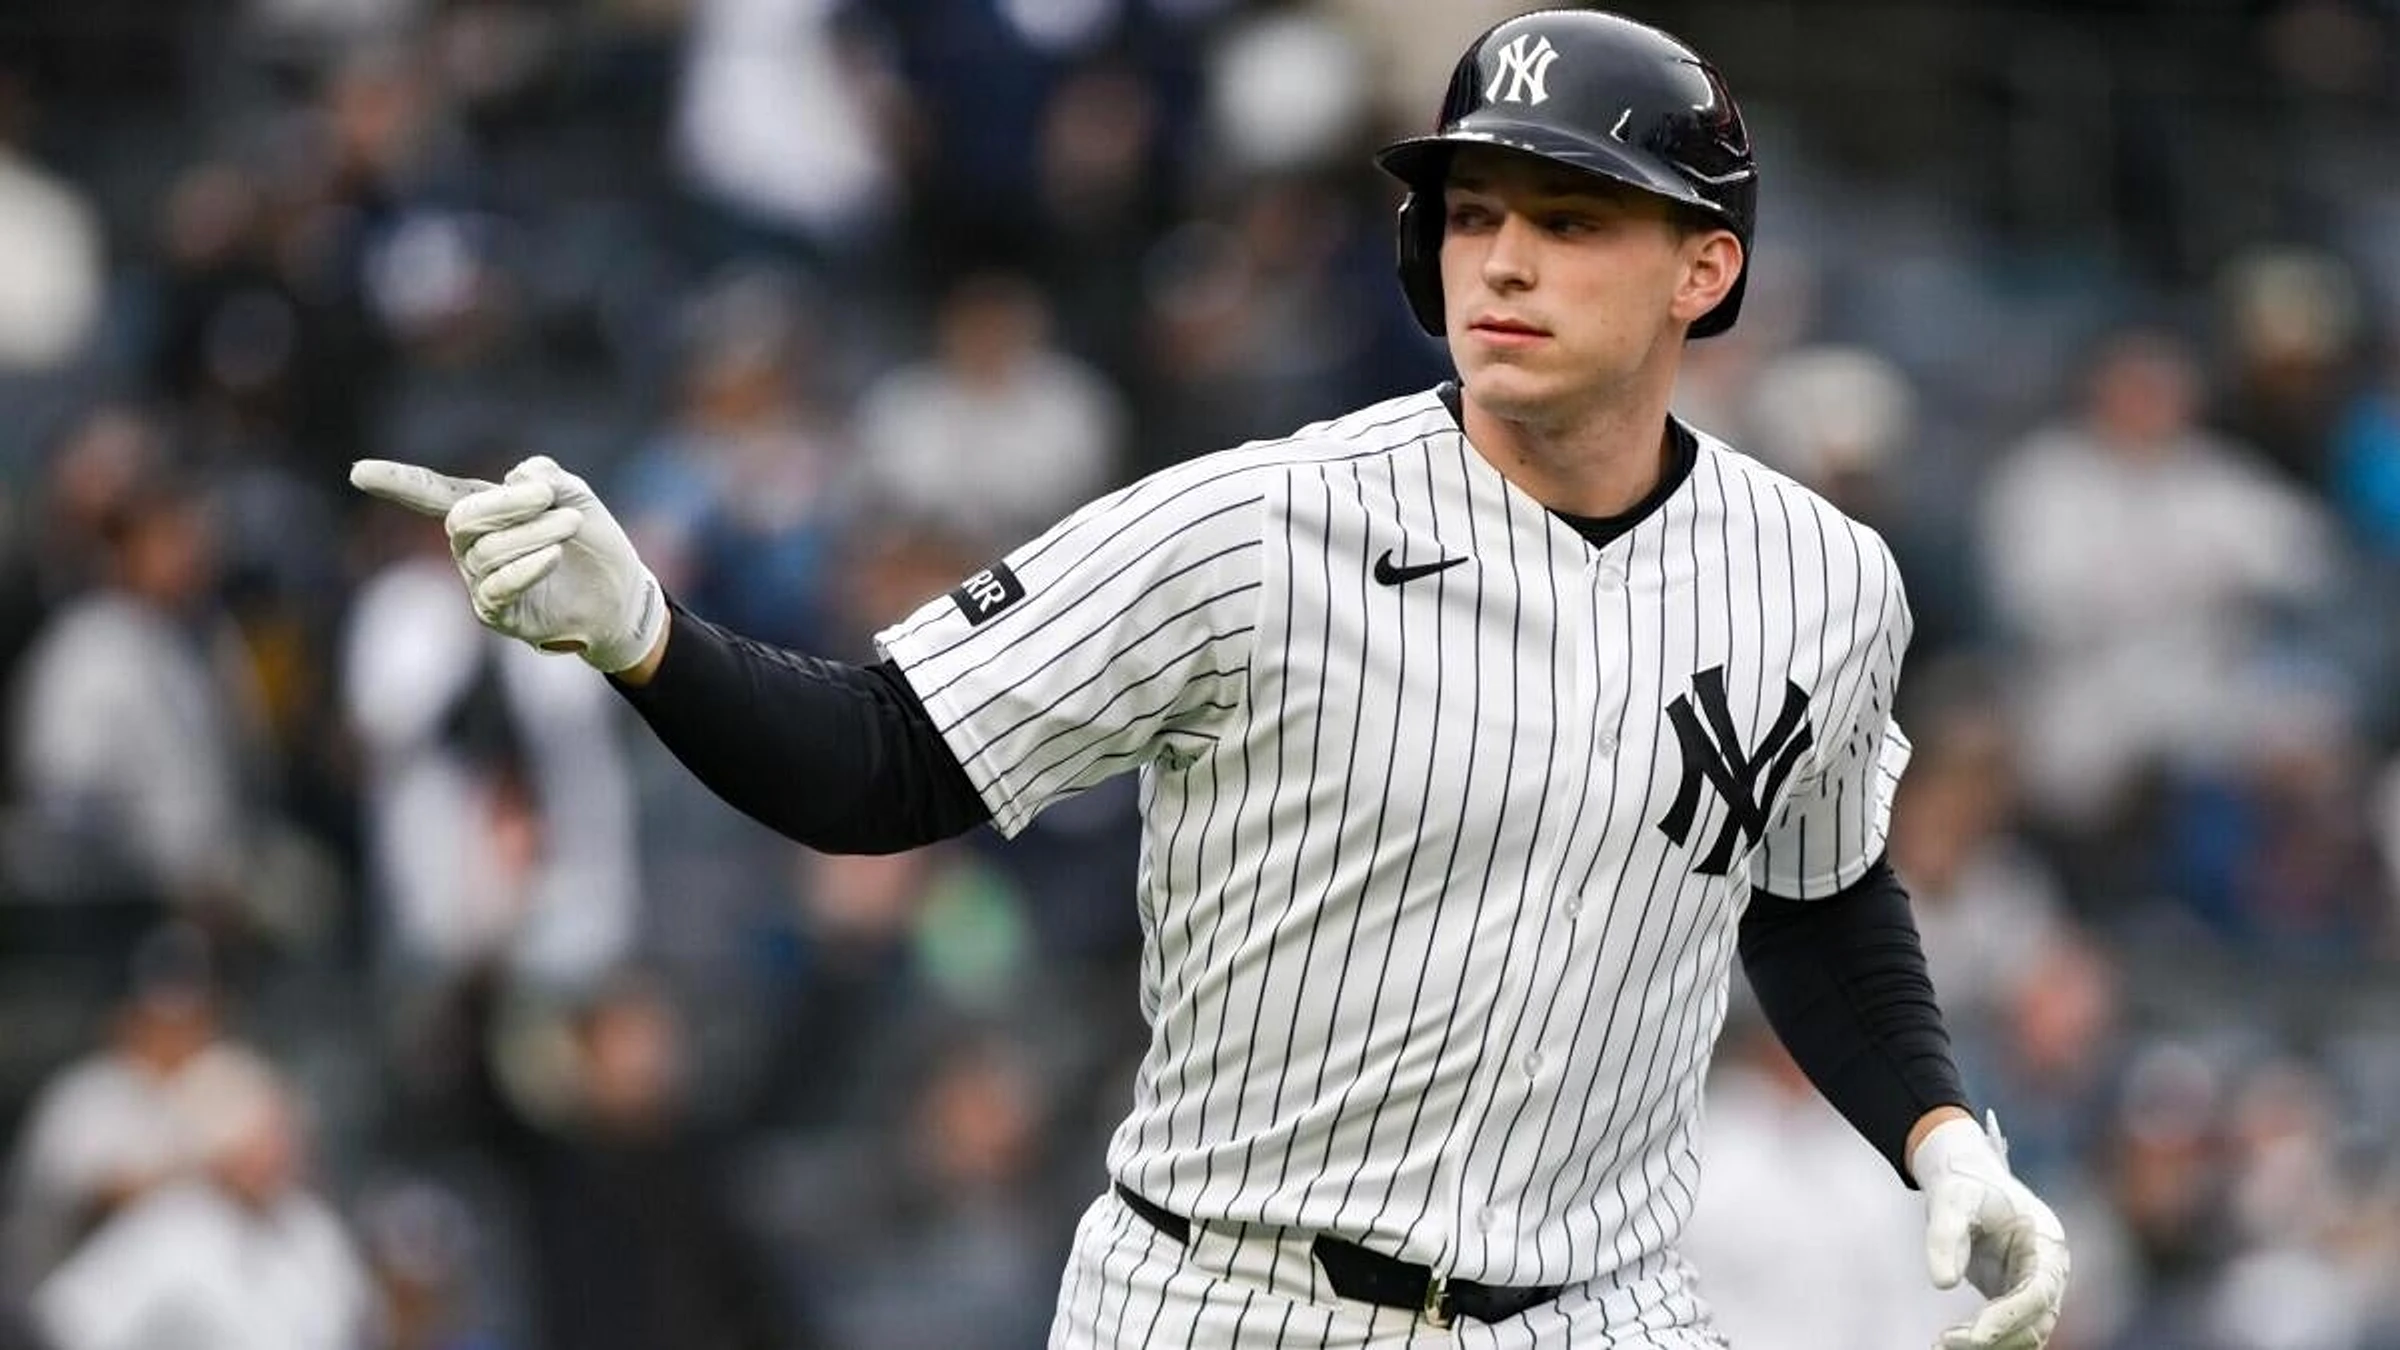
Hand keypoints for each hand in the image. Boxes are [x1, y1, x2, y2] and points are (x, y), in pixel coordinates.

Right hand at [349, 456, 665, 672]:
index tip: (357, 473)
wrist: (620, 592)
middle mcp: (470, 546)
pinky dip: (527, 566)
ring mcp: (479, 582)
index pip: (432, 493)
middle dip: (506, 504)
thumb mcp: (574, 495)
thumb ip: (545, 478)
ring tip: (572, 524)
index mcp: (482, 511)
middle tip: (549, 497)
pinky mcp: (496, 613)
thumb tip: (516, 476)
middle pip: (462, 519)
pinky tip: (554, 556)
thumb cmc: (590, 539)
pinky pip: (498, 587)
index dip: (398, 482)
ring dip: (533, 532)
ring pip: (488, 551)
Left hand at [1914, 1112, 2069, 1348]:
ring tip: (1942, 1346)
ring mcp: (2035, 1286)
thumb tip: (1942, 1283)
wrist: (1966, 1177)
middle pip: (2035, 1320)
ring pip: (2025, 1333)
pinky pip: (2009, 1329)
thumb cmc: (1964, 1182)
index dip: (2009, 1317)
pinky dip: (1985, 1341)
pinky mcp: (2015, 1297)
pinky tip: (1949, 1344)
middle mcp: (2049, 1270)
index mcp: (2047, 1243)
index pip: (2038, 1292)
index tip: (1976, 1334)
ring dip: (1990, 1345)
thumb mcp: (1950, 1198)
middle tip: (1946, 1343)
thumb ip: (1946, 1236)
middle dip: (1995, 1338)